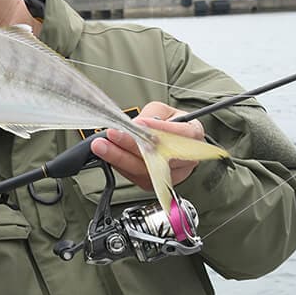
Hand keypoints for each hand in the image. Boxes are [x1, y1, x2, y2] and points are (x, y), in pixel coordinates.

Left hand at [90, 101, 205, 189]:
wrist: (168, 140)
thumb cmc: (167, 124)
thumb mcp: (162, 110)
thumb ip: (151, 115)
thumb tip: (137, 124)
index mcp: (193, 134)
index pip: (182, 134)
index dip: (160, 129)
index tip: (138, 123)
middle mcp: (186, 158)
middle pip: (160, 156)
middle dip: (132, 145)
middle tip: (112, 135)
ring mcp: (172, 174)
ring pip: (145, 170)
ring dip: (119, 157)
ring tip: (102, 145)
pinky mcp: (155, 183)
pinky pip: (136, 177)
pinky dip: (120, 165)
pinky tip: (108, 155)